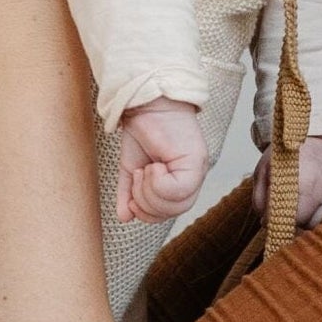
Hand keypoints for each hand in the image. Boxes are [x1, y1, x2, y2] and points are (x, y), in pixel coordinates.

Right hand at [118, 97, 208, 223]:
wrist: (145, 103)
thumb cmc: (142, 131)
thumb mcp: (131, 168)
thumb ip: (129, 194)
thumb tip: (124, 219)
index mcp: (180, 182)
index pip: (166, 213)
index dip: (146, 211)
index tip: (133, 189)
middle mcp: (192, 178)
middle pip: (172, 212)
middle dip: (146, 203)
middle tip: (138, 177)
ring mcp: (197, 170)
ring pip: (176, 205)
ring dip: (149, 192)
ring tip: (144, 169)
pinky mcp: (196, 161)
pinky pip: (178, 191)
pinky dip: (158, 184)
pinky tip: (152, 166)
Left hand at [252, 134, 321, 229]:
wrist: (319, 136)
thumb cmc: (289, 153)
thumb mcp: (265, 169)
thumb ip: (260, 198)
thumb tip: (265, 223)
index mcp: (305, 181)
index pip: (290, 217)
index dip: (277, 220)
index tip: (271, 216)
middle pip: (306, 223)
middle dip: (293, 219)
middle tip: (288, 207)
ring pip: (320, 222)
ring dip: (309, 218)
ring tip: (303, 202)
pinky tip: (315, 201)